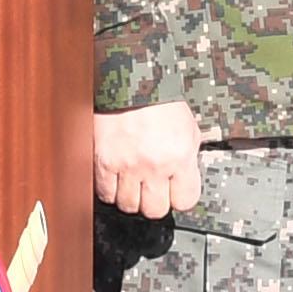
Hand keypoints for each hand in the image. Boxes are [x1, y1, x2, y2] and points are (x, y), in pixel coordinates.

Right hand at [94, 99, 202, 219]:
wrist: (131, 80)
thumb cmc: (161, 101)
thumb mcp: (188, 128)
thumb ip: (188, 158)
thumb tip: (185, 181)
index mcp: (179, 156)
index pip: (185, 201)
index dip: (180, 197)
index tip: (176, 191)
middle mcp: (154, 165)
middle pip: (155, 211)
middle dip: (155, 201)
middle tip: (153, 188)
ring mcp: (127, 165)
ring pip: (129, 206)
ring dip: (132, 197)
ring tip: (134, 181)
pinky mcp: (104, 161)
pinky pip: (106, 194)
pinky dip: (111, 190)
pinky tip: (117, 178)